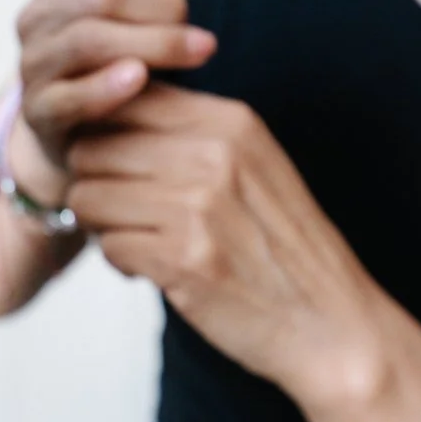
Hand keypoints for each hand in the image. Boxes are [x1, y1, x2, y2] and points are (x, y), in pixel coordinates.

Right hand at [16, 0, 217, 171]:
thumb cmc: (113, 50)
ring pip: (89, 40)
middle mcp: (36, 15)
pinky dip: (107, 85)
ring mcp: (34, 63)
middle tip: (193, 17)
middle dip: (157, 1)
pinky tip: (141, 76)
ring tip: (201, 48)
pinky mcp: (40, 111)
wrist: (75, 126)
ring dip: (155, 42)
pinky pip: (71, 96)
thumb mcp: (127, 6)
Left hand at [64, 85, 389, 402]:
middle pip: (91, 147)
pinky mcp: (183, 259)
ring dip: (102, 225)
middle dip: (93, 182)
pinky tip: (152, 270)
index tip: (113, 165)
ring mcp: (198, 206)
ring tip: (137, 239)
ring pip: (88, 196)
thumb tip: (107, 109)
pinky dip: (120, 263)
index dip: (100, 132)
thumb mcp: (251, 165)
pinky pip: (107, 245)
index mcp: (229, 121)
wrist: (332, 324)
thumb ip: (191, 133)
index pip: (123, 97)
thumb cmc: (281, 247)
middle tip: (119, 211)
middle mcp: (213, 154)